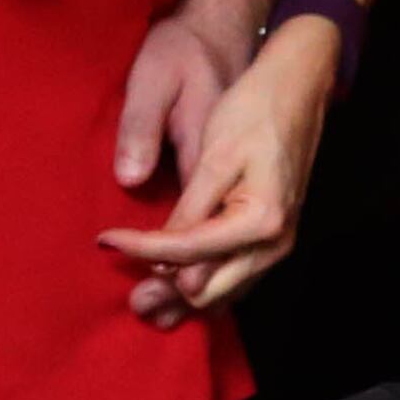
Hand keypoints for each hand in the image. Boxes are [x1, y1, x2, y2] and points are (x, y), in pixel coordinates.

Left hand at [100, 15, 332, 324]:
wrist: (296, 90)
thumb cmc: (253, 112)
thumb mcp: (216, 156)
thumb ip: (192, 209)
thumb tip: (165, 259)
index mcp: (262, 221)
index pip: (188, 251)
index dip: (142, 250)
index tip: (104, 242)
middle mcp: (276, 241)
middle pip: (213, 287)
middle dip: (170, 295)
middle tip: (131, 302)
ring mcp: (278, 241)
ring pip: (229, 289)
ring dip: (188, 299)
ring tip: (150, 310)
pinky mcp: (272, 234)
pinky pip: (238, 274)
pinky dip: (208, 284)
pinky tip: (184, 292)